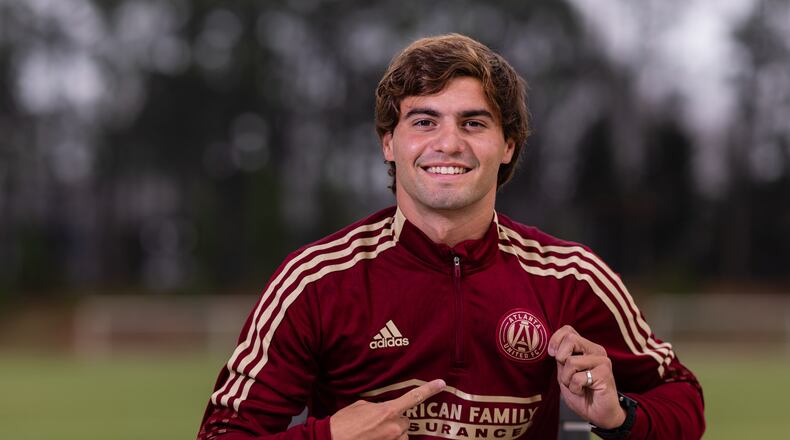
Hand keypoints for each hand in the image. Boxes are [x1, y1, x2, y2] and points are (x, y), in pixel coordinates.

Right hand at [330, 379, 445, 439]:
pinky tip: (375, 437)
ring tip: (374, 433)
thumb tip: (383, 409)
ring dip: (393, 434)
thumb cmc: (343, 424)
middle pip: (406, 421)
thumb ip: (377, 406)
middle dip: (396, 421)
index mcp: (388, 411)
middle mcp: (394, 427)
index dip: (429, 389)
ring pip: (402, 435)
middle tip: (378, 423)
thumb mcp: (360, 406)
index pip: (413, 398)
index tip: (441, 383)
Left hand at [548, 325, 624, 428]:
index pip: (568, 330)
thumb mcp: (565, 373)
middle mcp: (596, 350)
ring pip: (571, 361)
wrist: (599, 415)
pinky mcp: (605, 373)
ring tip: (577, 386)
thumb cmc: (583, 395)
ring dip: (567, 379)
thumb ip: (561, 358)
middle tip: (568, 374)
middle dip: (561, 358)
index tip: (552, 354)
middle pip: (570, 339)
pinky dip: (575, 388)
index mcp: (586, 348)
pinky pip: (578, 377)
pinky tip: (584, 391)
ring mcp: (602, 361)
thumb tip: (553, 347)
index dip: (555, 339)